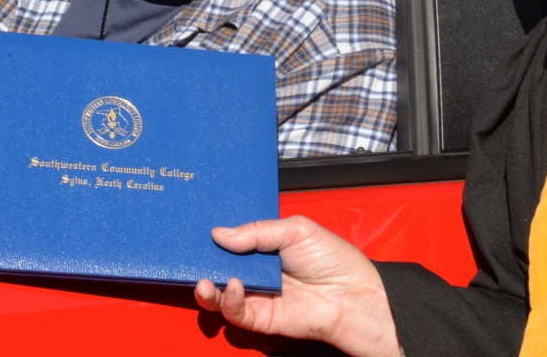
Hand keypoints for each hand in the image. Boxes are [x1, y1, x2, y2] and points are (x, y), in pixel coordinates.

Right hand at [194, 215, 399, 356]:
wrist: (354, 296)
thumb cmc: (335, 260)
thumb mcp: (296, 230)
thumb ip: (256, 231)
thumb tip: (220, 234)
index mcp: (267, 245)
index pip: (232, 240)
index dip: (216, 236)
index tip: (199, 230)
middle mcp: (259, 270)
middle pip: (221, 267)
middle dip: (203, 262)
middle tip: (192, 255)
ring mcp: (259, 294)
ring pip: (221, 293)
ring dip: (208, 286)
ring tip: (207, 278)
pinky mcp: (262, 317)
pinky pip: (236, 312)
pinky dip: (229, 300)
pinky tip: (234, 286)